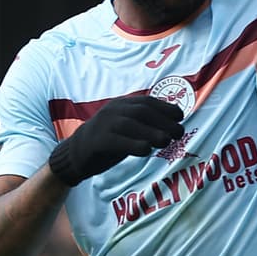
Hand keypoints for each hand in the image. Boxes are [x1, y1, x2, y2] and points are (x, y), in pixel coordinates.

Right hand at [48, 95, 184, 185]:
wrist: (75, 154)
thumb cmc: (109, 140)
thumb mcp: (128, 127)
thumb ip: (146, 124)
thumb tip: (175, 125)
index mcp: (122, 104)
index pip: (148, 102)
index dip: (166, 108)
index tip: (180, 117)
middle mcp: (113, 111)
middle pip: (142, 112)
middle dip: (164, 121)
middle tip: (178, 133)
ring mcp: (104, 124)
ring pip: (131, 125)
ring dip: (152, 132)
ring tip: (167, 141)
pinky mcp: (97, 141)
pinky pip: (117, 141)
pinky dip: (134, 145)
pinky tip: (147, 150)